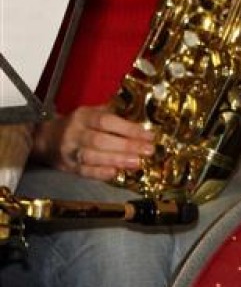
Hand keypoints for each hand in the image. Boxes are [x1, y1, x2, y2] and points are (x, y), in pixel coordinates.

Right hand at [36, 105, 152, 178]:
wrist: (46, 139)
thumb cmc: (79, 126)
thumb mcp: (92, 114)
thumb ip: (113, 116)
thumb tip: (143, 121)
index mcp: (83, 116)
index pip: (106, 121)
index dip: (128, 128)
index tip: (148, 135)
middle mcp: (74, 132)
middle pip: (100, 140)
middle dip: (126, 146)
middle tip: (148, 150)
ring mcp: (70, 150)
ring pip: (92, 156)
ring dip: (116, 160)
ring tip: (136, 162)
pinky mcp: (68, 166)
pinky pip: (84, 171)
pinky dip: (100, 173)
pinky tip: (115, 173)